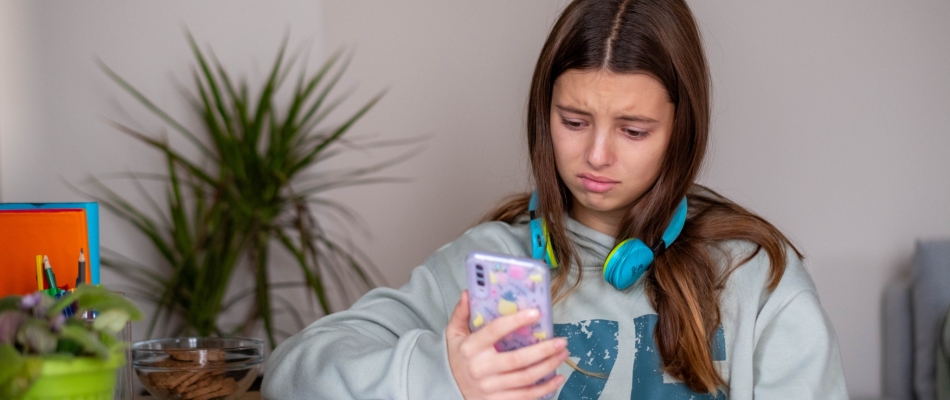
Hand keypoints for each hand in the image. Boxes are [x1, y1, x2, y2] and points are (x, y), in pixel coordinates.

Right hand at [446, 290, 567, 399]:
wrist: (448, 388)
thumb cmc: (456, 358)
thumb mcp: (453, 334)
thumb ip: (461, 314)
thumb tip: (467, 292)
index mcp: (471, 348)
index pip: (495, 331)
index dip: (516, 321)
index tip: (536, 313)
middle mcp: (481, 368)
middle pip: (518, 359)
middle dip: (543, 350)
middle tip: (561, 341)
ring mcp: (491, 387)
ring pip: (526, 378)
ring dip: (548, 366)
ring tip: (562, 354)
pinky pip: (526, 396)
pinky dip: (545, 388)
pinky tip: (557, 378)